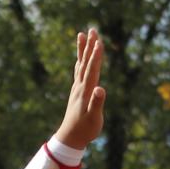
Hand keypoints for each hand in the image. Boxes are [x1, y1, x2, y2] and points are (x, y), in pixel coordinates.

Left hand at [55, 29, 106, 150]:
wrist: (69, 139)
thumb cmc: (84, 131)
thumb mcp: (94, 119)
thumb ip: (97, 103)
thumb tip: (100, 89)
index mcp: (86, 91)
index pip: (92, 70)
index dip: (96, 56)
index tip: (99, 41)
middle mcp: (80, 87)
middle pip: (85, 62)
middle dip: (90, 46)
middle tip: (92, 29)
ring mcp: (77, 88)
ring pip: (81, 64)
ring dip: (83, 49)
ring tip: (82, 34)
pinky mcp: (77, 92)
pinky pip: (79, 72)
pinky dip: (80, 61)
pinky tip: (80, 57)